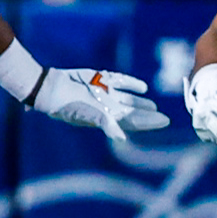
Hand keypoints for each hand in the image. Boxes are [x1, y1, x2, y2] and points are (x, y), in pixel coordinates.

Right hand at [29, 65, 170, 141]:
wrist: (50, 89)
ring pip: (127, 99)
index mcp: (106, 117)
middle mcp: (107, 107)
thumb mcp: (87, 115)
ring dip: (141, 102)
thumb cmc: (67, 106)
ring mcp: (105, 93)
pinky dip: (132, 85)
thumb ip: (106, 124)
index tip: (165, 121)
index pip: (132, 122)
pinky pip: (120, 82)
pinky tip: (143, 88)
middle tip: (163, 118)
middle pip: (132, 112)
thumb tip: (122, 138)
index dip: (149, 122)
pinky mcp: (100, 79)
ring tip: (153, 105)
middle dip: (147, 115)